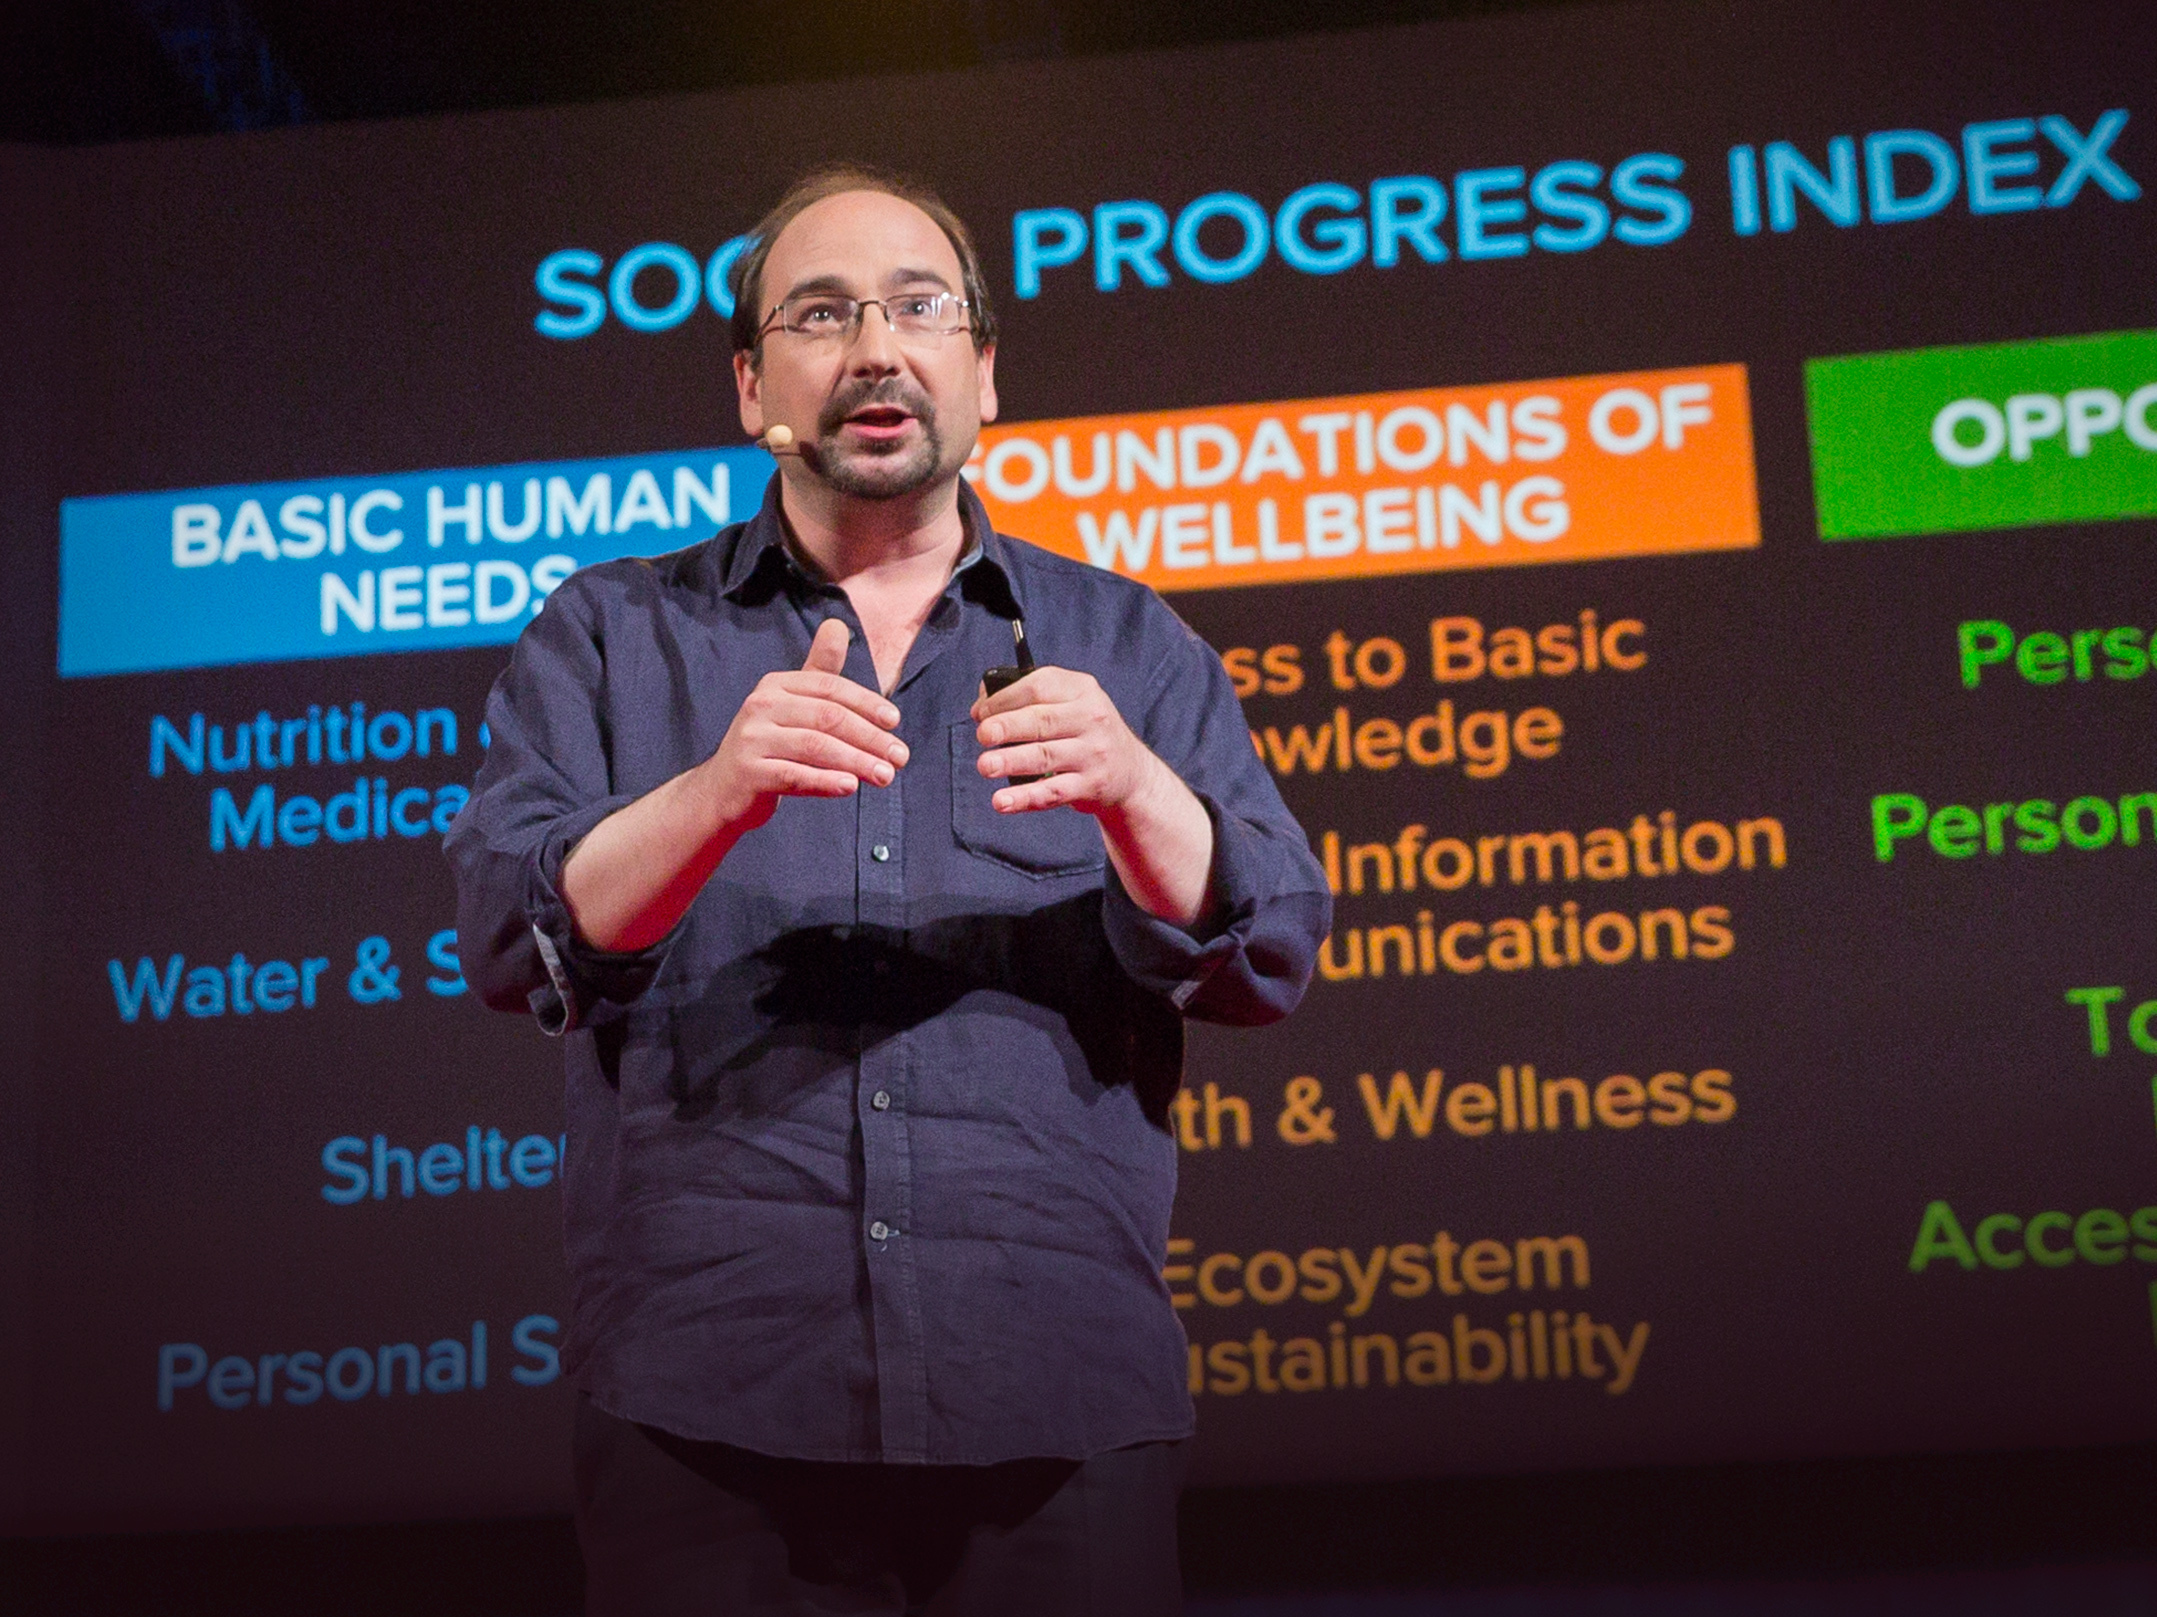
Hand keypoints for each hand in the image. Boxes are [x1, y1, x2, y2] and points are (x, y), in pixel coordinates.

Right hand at [701, 618, 907, 832]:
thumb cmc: (770, 743)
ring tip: (885, 776)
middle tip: (900, 757)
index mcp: (776, 684)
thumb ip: (819, 670)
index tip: (895, 722)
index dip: (866, 703)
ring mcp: (751, 738)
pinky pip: (794, 775)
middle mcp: (760, 705)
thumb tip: (838, 624)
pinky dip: (825, 782)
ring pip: (815, 747)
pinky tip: (850, 787)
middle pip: (828, 717)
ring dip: (856, 761)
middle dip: (870, 737)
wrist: (722, 789)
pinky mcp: (748, 772)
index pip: (830, 687)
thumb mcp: (793, 703)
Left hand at [971, 666, 1167, 816]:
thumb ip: (1030, 698)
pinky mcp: (1091, 785)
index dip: (1004, 699)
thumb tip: (980, 707)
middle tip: (983, 736)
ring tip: (985, 766)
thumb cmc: (1084, 732)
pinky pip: (1053, 792)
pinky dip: (1025, 797)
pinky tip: (1002, 801)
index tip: (980, 714)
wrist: (1130, 772)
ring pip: (1045, 756)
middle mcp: (1091, 718)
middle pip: (1041, 721)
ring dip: (1011, 761)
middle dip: (1007, 727)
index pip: (1038, 687)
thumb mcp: (1070, 703)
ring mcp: (1092, 753)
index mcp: (1081, 690)